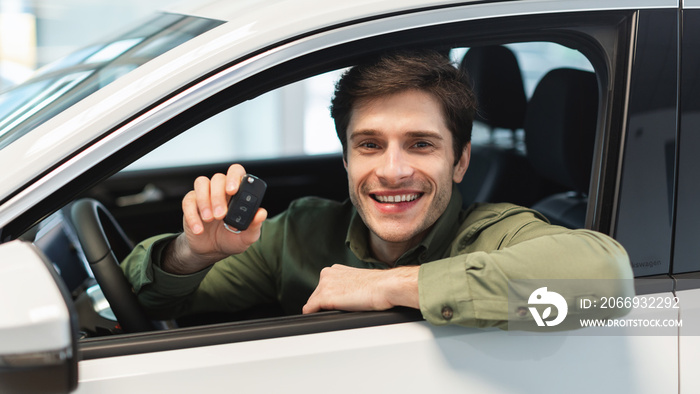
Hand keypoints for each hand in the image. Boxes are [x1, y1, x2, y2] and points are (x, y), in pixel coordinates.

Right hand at [163, 164, 266, 274]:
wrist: (213, 250)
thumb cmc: (232, 239)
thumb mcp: (247, 236)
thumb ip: (255, 225)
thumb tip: (261, 213)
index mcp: (237, 192)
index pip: (236, 172)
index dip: (234, 177)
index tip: (233, 191)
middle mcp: (221, 189)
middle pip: (218, 178)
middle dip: (218, 196)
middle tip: (220, 215)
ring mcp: (205, 195)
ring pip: (201, 183)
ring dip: (204, 201)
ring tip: (209, 219)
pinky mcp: (191, 204)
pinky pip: (188, 201)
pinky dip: (192, 215)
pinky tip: (199, 229)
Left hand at [302, 265, 419, 313]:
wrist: (386, 286)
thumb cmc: (379, 286)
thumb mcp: (358, 282)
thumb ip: (346, 286)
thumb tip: (344, 298)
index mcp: (335, 269)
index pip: (322, 287)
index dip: (328, 298)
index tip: (334, 304)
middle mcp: (328, 274)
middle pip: (316, 295)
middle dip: (323, 304)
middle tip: (338, 311)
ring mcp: (325, 285)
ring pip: (313, 303)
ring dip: (321, 310)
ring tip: (337, 314)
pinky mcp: (326, 297)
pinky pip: (310, 309)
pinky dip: (314, 316)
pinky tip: (324, 318)